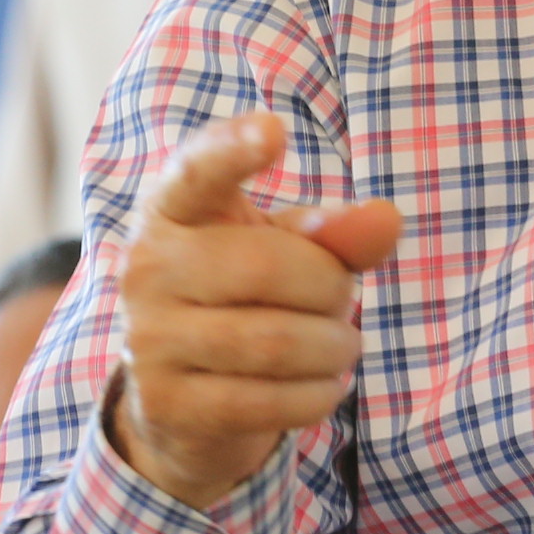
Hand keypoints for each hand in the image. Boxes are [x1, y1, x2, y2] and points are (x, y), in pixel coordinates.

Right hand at [105, 111, 403, 509]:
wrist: (188, 400)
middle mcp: (147, 267)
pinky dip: (318, 394)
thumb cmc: (247, 298)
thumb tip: (386, 220)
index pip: (197, 171)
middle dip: (329, 287)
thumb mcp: (288, 251)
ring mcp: (147, 339)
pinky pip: (267, 401)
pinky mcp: (165, 404)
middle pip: (268, 266)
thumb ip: (336, 232)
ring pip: (275, 341)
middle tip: (339, 300)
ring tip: (340, 345)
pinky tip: (325, 384)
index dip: (233, 149)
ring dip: (333, 347)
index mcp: (172, 210)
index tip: (274, 130)